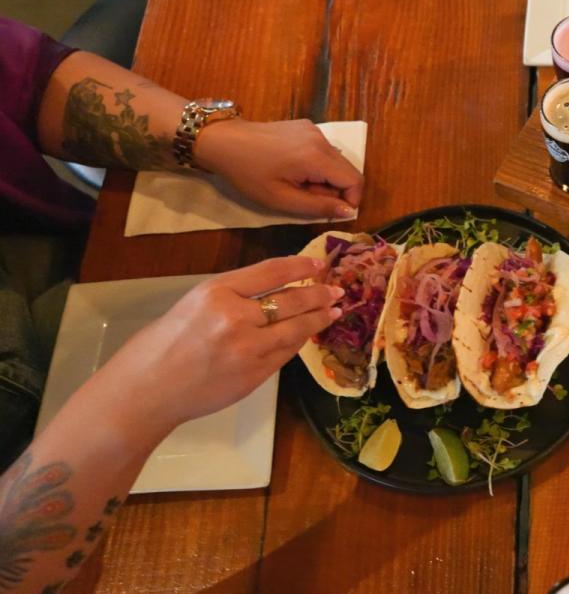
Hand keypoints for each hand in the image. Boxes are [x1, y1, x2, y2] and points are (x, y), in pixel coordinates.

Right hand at [97, 256, 341, 431]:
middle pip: (291, 299)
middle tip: (336, 291)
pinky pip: (286, 353)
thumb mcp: (194, 303)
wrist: (146, 391)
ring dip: (318, 319)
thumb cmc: (161, 345)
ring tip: (334, 311)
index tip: (318, 265)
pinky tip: (307, 335)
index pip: (272, 271)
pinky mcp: (255, 374)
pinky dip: (298, 342)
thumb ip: (234, 296)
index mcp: (216, 291)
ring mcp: (248, 348)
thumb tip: (275, 291)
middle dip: (318, 294)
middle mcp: (236, 316)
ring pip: (295, 329)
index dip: (301, 266)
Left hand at [193, 118, 363, 217]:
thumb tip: (348, 211)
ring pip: (337, 161)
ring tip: (297, 183)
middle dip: (335, 190)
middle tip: (307, 198)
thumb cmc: (248, 174)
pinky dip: (317, 165)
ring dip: (325, 178)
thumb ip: (318, 207)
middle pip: (348, 170)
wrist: (223, 141)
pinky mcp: (307, 126)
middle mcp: (322, 139)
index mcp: (317, 157)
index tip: (329, 211)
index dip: (350, 200)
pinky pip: (324, 151)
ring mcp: (315, 130)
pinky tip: (293, 168)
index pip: (355, 180)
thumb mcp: (281, 199)